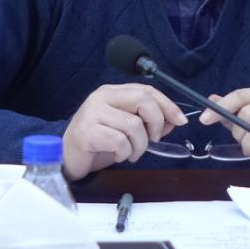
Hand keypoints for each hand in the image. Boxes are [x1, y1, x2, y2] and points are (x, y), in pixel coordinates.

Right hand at [62, 84, 186, 179]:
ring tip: (131, 153)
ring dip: (139, 145)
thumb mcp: (127, 130)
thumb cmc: (100, 142)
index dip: (167, 105)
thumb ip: (149, 122)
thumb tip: (174, 121)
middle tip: (153, 140)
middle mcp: (102, 97)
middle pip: (143, 101)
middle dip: (156, 123)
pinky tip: (118, 155)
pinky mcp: (87, 132)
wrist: (69, 157)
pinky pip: (120, 141)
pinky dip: (125, 153)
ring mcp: (92, 113)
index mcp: (113, 92)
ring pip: (134, 125)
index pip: (147, 90)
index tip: (180, 120)